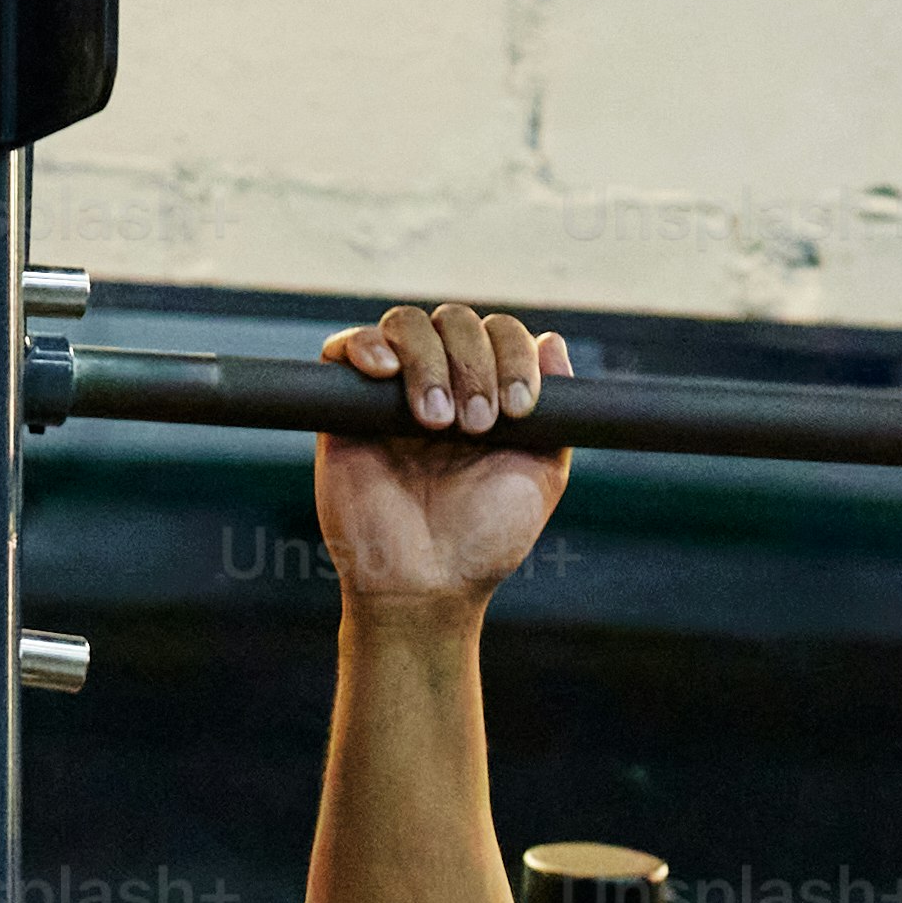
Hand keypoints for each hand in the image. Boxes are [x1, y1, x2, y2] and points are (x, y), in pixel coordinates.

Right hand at [317, 301, 571, 612]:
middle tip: (477, 425)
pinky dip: (365, 344)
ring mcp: (391, 392)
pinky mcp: (344, 406)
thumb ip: (557, 412)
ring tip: (435, 421)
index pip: (501, 335)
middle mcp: (441, 383)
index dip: (514, 356)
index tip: (519, 409)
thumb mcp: (540, 475)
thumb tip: (554, 341)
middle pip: (455, 320)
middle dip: (475, 364)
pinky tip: (385, 371)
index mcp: (487, 393)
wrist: (426, 582)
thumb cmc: (484, 539)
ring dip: (429, 361)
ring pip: (406, 324)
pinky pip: (343, 346)